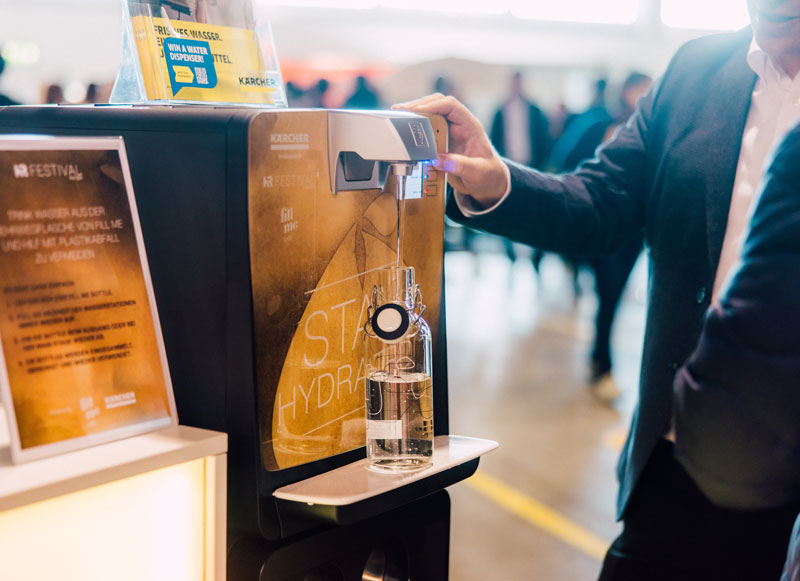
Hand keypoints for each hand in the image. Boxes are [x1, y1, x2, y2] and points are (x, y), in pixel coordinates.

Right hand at [393, 93, 508, 208]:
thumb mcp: (477, 173)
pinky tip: (404, 126)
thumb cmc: (487, 175)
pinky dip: (415, 124)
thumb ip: (460, 166)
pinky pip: (427, 126)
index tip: (417, 112)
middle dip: (419, 105)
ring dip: (414, 112)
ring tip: (398, 115)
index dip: (434, 105)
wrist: (488, 182)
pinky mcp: (442, 139)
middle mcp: (459, 124)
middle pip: (438, 104)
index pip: (451, 106)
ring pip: (431, 112)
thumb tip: (438, 160)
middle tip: (400, 111)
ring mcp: (450, 131)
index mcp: (470, 127)